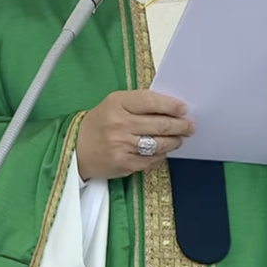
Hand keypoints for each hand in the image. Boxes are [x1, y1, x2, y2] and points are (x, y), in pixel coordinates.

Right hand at [76, 90, 194, 179]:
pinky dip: (162, 154)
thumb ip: (139, 103)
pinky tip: (165, 149)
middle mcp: (119, 124)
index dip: (171, 105)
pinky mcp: (124, 164)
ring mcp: (122, 146)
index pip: (151, 102)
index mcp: (117, 104)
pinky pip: (152, 160)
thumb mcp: (114, 104)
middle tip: (190, 125)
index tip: (184, 108)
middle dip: (180, 125)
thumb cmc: (100, 122)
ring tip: (180, 137)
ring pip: (159, 144)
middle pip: (159, 124)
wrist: (76, 148)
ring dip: (175, 141)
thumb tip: (170, 107)